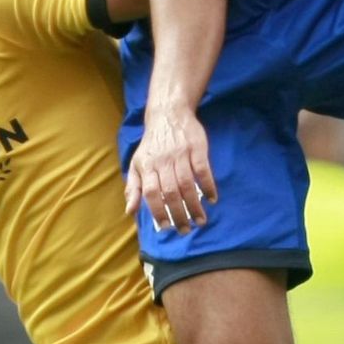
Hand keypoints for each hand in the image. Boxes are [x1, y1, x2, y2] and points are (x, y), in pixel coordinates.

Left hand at [124, 106, 216, 234]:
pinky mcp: (197, 147)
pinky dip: (209, 185)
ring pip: (187, 183)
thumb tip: (130, 211)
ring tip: (200, 220)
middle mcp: (163, 161)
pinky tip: (213, 198)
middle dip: (179, 214)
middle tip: (185, 229)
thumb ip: (133, 188)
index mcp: (147, 166)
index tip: (165, 227)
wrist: (168, 114)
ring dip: (195, 204)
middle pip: (171, 191)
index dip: (157, 211)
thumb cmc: (152, 145)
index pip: (151, 192)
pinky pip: (203, 169)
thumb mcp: (137, 163)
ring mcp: (181, 153)